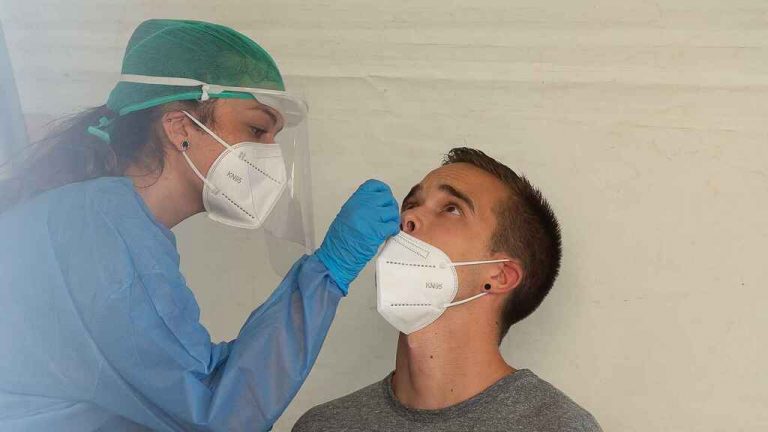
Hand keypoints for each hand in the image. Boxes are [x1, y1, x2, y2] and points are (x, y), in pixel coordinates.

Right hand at [315, 179, 399, 293]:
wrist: (336, 254)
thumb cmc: (340, 238)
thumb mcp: (347, 213)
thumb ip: (362, 205)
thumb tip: (378, 205)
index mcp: (355, 200)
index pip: (375, 185)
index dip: (384, 192)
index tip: (385, 200)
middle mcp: (362, 205)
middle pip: (387, 198)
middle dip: (390, 207)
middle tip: (388, 216)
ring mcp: (370, 217)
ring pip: (392, 211)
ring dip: (392, 219)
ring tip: (387, 226)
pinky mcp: (376, 231)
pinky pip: (392, 225)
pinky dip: (393, 230)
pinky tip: (388, 233)